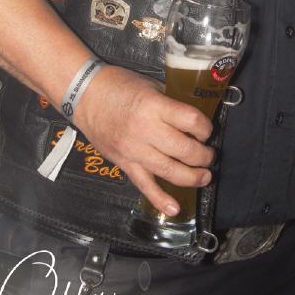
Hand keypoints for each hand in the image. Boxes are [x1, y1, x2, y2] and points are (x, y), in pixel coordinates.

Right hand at [74, 65, 214, 216]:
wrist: (84, 96)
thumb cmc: (118, 85)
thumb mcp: (150, 85)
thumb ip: (170, 103)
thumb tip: (191, 117)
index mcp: (154, 107)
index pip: (191, 121)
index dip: (205, 127)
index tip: (207, 129)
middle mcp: (145, 131)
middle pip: (184, 150)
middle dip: (203, 155)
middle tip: (209, 154)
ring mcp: (134, 151)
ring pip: (169, 171)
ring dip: (192, 177)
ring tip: (204, 176)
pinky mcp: (124, 164)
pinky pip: (144, 185)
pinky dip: (160, 199)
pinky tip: (175, 209)